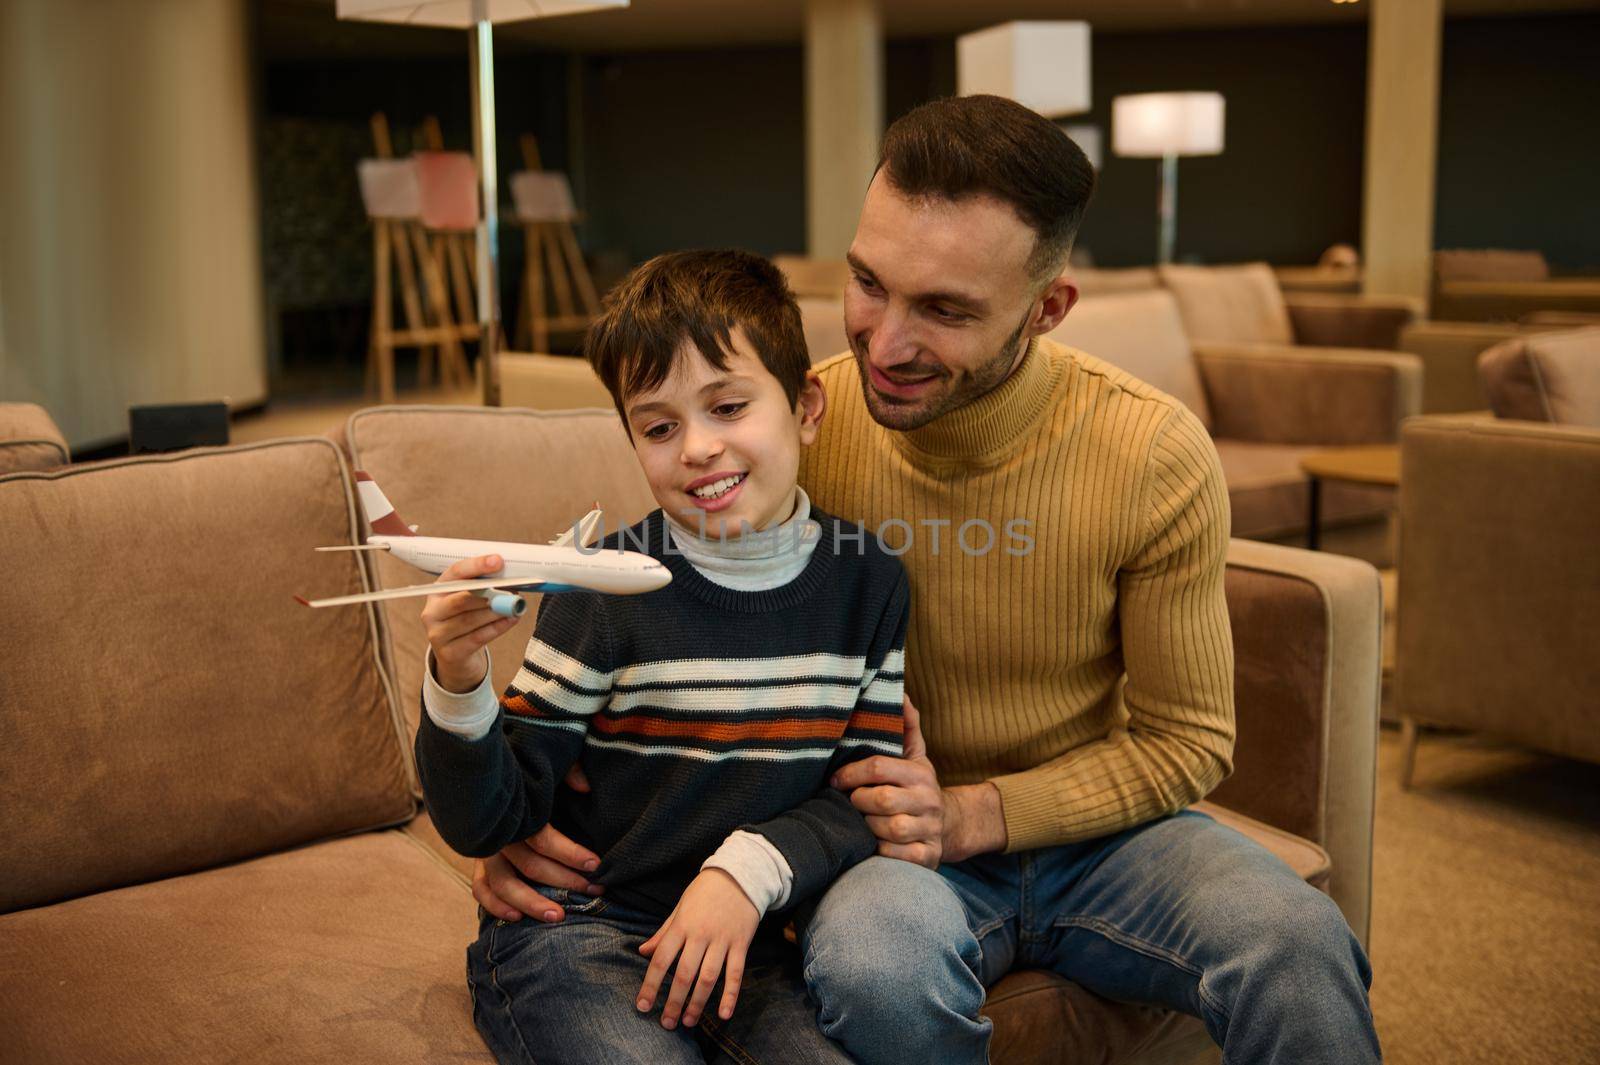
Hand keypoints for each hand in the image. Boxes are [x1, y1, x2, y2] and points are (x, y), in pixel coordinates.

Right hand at [421, 554, 517, 692]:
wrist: (456, 655)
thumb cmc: (467, 619)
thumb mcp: (470, 601)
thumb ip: (484, 587)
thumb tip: (511, 578)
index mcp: (438, 590)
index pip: (455, 572)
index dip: (477, 566)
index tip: (498, 561)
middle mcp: (432, 611)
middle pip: (461, 599)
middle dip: (489, 593)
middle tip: (512, 590)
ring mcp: (437, 634)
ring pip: (470, 619)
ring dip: (496, 612)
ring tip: (514, 606)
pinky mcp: (449, 653)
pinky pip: (477, 638)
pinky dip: (497, 627)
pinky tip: (511, 620)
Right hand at [472, 765, 601, 921]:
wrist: (493, 772)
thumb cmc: (531, 772)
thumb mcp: (550, 763)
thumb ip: (568, 770)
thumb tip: (586, 787)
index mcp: (517, 811)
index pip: (543, 839)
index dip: (570, 854)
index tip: (596, 864)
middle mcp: (499, 834)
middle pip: (531, 866)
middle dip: (565, 881)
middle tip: (594, 890)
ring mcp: (485, 851)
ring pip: (504, 884)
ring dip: (531, 903)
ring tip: (558, 917)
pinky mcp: (478, 864)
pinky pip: (481, 890)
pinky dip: (495, 906)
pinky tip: (516, 918)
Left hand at [636, 869, 758, 1029]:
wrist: (740, 875)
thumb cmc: (705, 892)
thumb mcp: (680, 907)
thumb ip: (663, 932)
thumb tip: (643, 952)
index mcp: (682, 925)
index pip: (662, 959)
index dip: (651, 985)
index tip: (642, 1006)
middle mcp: (700, 934)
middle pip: (684, 974)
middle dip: (673, 1002)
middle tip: (666, 1024)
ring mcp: (722, 940)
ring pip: (708, 978)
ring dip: (698, 1003)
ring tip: (688, 1022)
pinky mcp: (741, 943)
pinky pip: (736, 973)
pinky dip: (730, 995)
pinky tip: (724, 1014)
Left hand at [831, 696, 1008, 865]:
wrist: (951, 825)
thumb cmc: (919, 788)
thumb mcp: (916, 756)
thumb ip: (907, 726)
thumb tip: (901, 692)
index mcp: (920, 774)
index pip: (879, 767)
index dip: (851, 773)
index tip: (836, 780)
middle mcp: (928, 801)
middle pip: (881, 799)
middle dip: (858, 802)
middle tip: (850, 803)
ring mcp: (930, 830)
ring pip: (887, 829)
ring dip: (867, 827)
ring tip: (862, 822)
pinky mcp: (928, 857)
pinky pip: (896, 855)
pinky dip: (881, 850)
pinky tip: (876, 843)